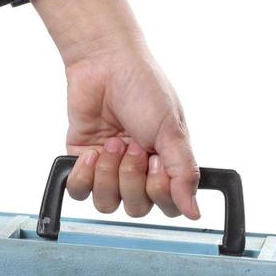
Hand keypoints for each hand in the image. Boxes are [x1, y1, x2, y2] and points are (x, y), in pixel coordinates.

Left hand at [29, 0, 199, 219]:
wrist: (105, 64)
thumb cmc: (144, 89)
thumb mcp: (171, 131)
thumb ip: (184, 174)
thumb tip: (195, 212)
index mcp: (167, 165)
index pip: (167, 206)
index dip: (160, 193)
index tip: (157, 163)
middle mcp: (140, 171)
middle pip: (136, 207)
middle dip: (132, 178)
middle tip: (133, 146)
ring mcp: (110, 169)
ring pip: (107, 204)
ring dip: (108, 175)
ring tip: (113, 142)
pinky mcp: (82, 162)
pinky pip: (79, 192)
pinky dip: (84, 175)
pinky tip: (92, 151)